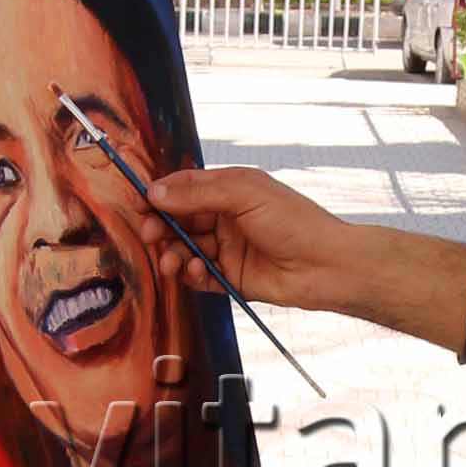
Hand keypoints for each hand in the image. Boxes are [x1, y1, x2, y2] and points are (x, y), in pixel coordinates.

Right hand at [146, 165, 365, 309]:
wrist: (326, 266)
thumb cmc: (294, 222)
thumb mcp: (245, 195)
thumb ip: (198, 193)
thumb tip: (156, 192)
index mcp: (230, 190)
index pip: (185, 188)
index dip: (160, 195)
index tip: (139, 203)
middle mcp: (226, 218)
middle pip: (179, 220)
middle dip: (161, 227)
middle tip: (151, 234)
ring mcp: (228, 249)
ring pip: (186, 249)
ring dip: (173, 253)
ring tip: (172, 261)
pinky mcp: (231, 278)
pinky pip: (200, 276)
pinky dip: (191, 274)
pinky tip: (196, 271)